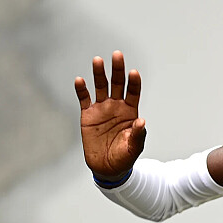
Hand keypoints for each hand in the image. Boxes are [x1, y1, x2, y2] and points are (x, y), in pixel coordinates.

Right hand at [74, 51, 145, 180]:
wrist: (107, 168)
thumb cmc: (124, 157)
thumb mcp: (134, 147)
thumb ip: (138, 134)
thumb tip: (142, 121)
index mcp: (130, 112)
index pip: (133, 93)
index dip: (134, 83)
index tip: (134, 72)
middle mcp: (116, 106)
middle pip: (117, 84)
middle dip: (117, 70)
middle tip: (117, 55)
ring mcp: (101, 109)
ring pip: (100, 87)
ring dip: (99, 74)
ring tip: (98, 60)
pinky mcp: (87, 115)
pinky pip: (84, 99)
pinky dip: (81, 90)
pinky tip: (80, 80)